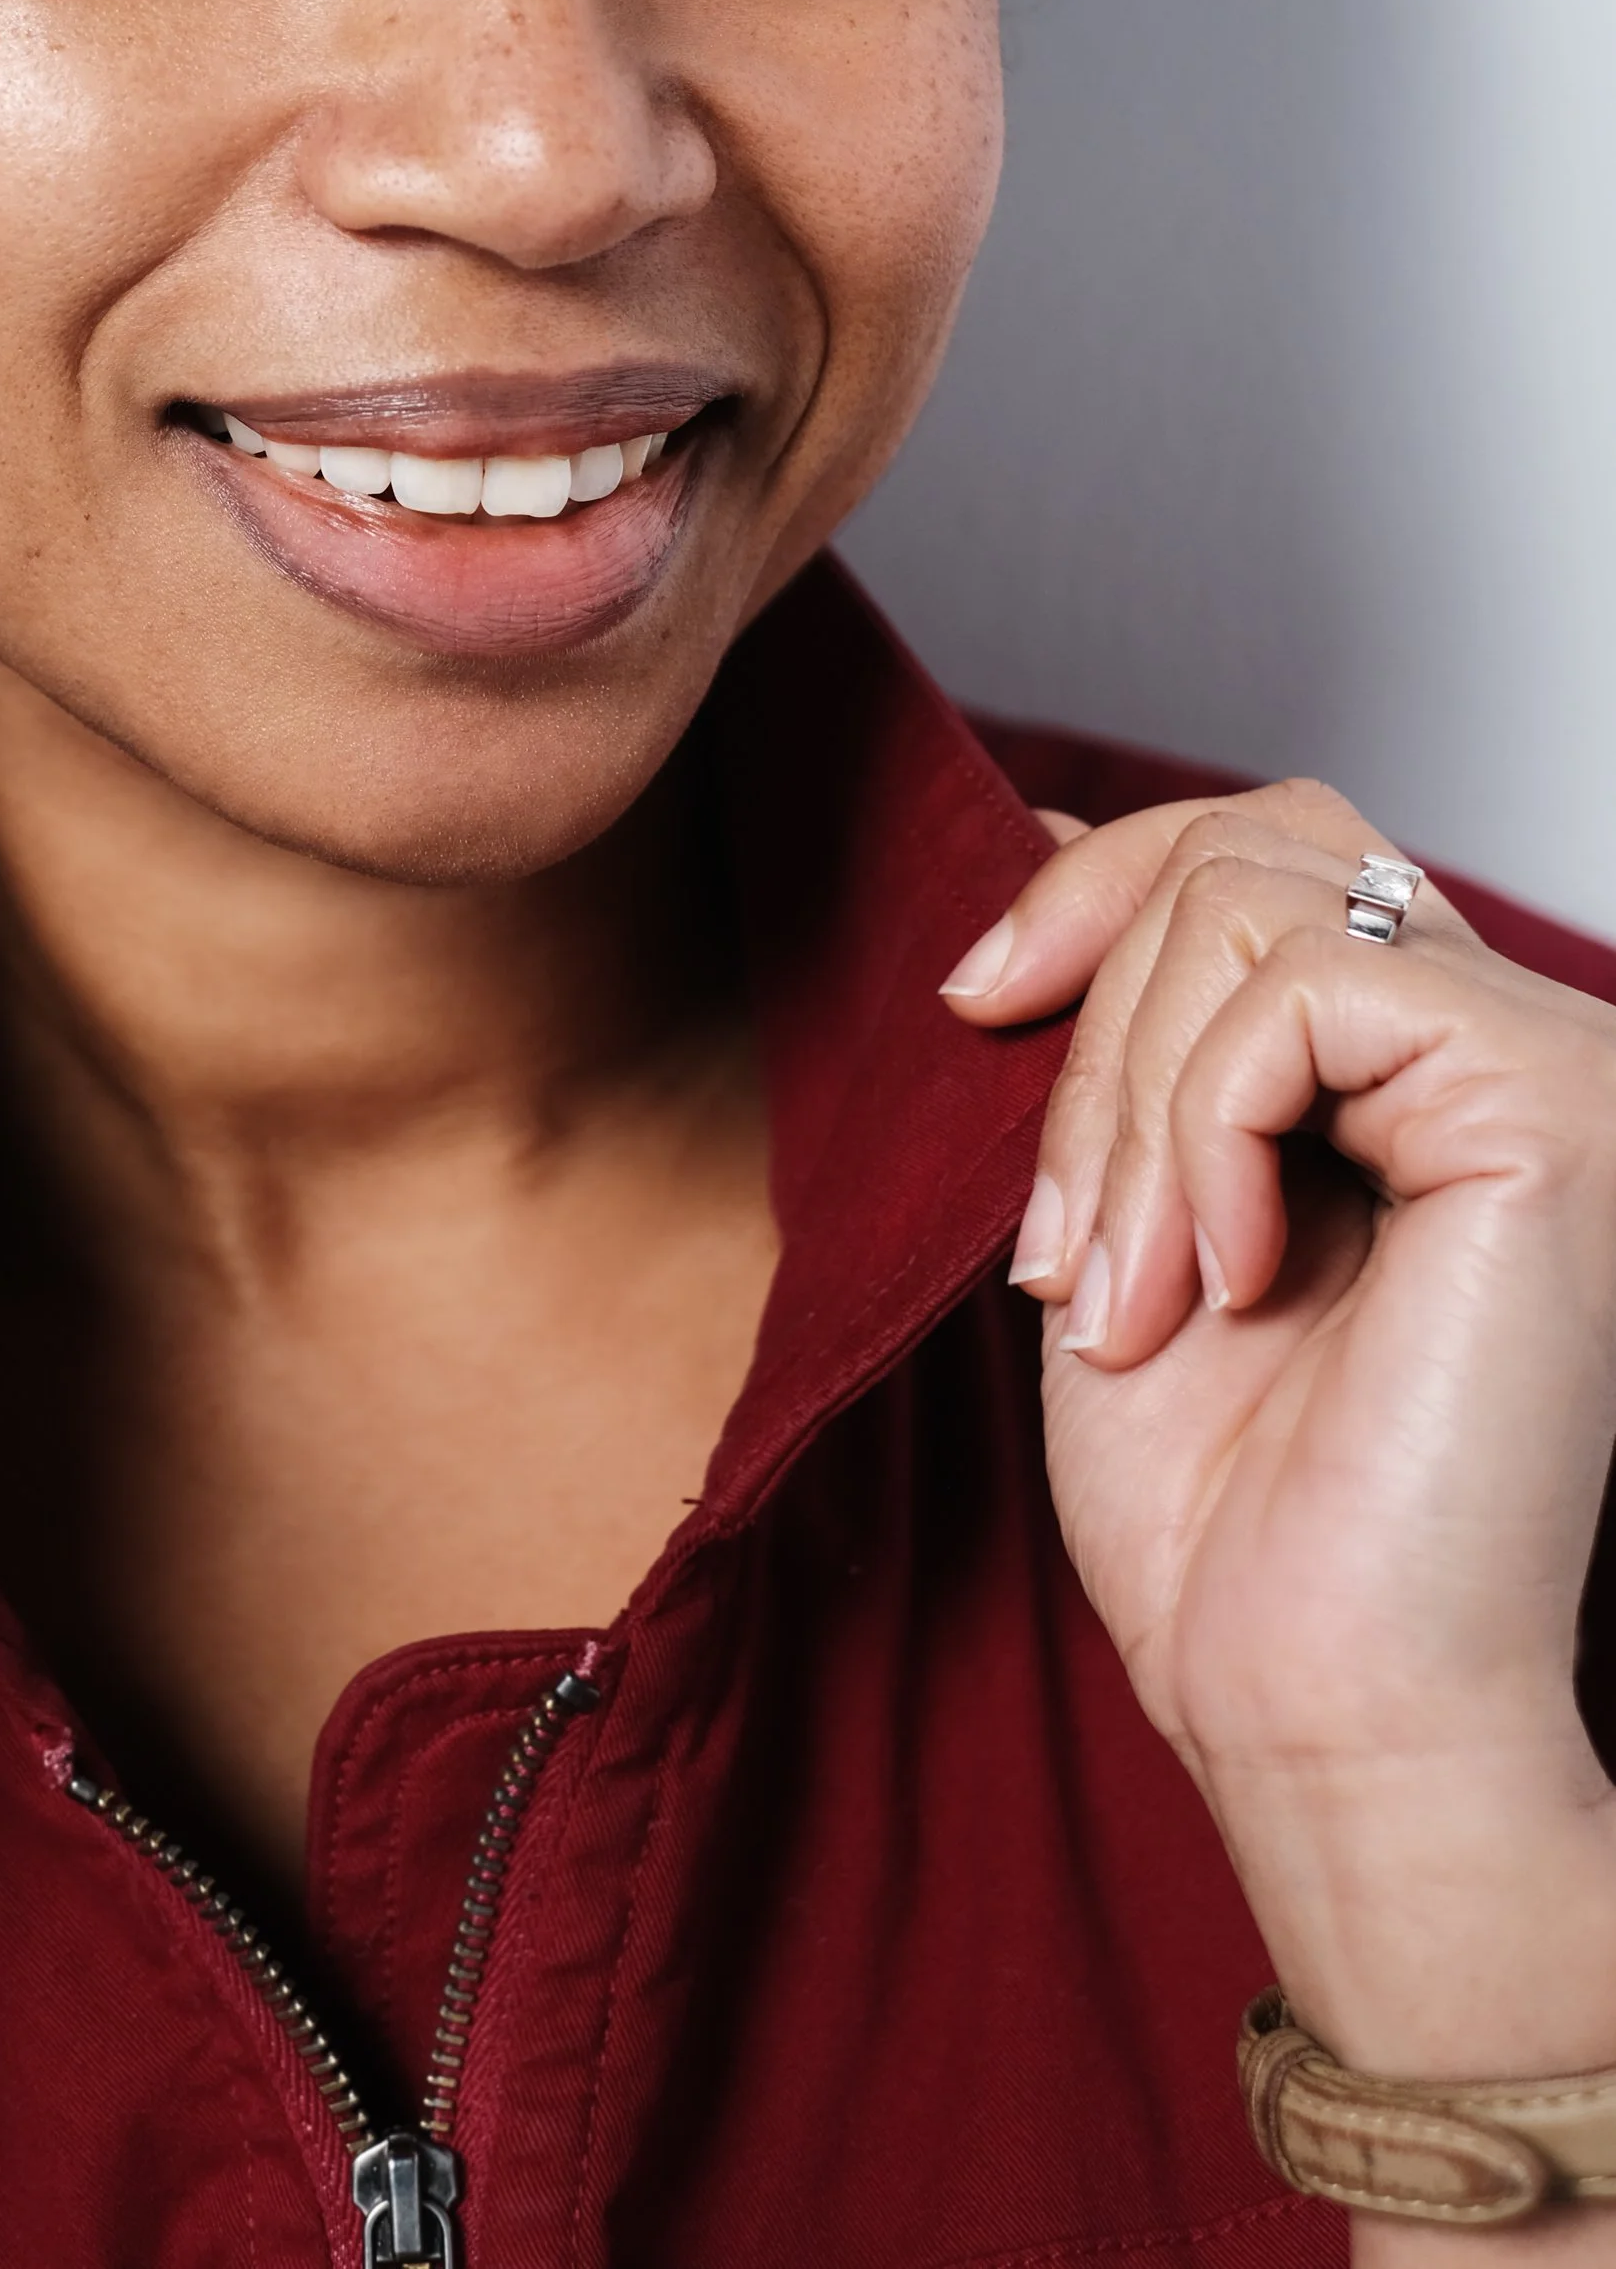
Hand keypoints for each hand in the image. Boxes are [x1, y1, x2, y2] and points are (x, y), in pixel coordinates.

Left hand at [945, 780, 1615, 2124]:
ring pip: (1244, 905)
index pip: (1261, 841)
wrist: (1316, 1703)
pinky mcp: (1554, 1099)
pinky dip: (1202, 1131)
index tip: (973, 999)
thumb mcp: (1131, 1203)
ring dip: (1125, 1112)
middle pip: (1246, 841)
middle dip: (1091, 1027)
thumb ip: (1126, 1031)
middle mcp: (1510, 1038)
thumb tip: (1044, 826)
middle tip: (1063, 1256)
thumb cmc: (1228, 1512)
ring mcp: (1551, 1058)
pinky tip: (1227, 1283)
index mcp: (1419, 1063)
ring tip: (1129, 1299)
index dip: (1095, 881)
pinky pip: (1298, 993)